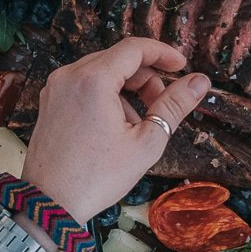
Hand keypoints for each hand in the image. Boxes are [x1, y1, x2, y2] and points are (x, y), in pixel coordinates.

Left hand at [20, 39, 209, 221]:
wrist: (50, 203)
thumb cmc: (97, 177)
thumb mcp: (146, 142)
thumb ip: (174, 106)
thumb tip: (200, 81)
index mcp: (92, 80)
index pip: (134, 48)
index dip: (163, 53)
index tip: (182, 66)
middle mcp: (69, 75)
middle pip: (118, 59)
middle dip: (146, 76)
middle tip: (163, 105)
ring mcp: (55, 87)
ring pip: (101, 71)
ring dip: (127, 88)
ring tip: (139, 123)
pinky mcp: (49, 101)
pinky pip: (84, 85)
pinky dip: (106, 95)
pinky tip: (116, 126)